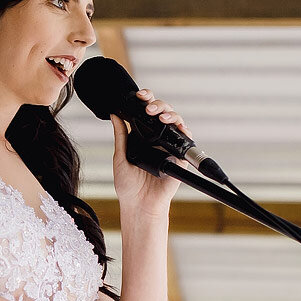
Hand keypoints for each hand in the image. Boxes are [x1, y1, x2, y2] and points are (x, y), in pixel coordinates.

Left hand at [111, 89, 189, 213]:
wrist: (140, 204)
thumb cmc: (128, 185)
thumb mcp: (120, 157)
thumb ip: (121, 136)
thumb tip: (115, 115)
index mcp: (142, 137)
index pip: (146, 114)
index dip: (146, 101)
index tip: (139, 96)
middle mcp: (157, 139)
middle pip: (163, 113)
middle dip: (158, 104)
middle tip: (149, 107)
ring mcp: (169, 146)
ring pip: (176, 122)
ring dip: (170, 114)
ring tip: (161, 116)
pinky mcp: (179, 157)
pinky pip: (186, 140)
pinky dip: (184, 131)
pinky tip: (178, 126)